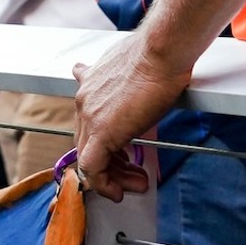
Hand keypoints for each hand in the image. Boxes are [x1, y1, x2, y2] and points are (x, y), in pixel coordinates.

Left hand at [73, 32, 192, 200]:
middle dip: (111, 163)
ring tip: (135, 182)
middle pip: (87, 144)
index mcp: (90, 85)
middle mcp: (84, 102)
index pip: (88, 124)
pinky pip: (93, 169)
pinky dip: (105, 184)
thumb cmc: (156, 55)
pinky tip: (119, 191)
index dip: (106, 144)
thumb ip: (123, 80)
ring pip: (90, 160)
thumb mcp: (132, 65)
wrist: (161, 53)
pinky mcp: (101, 134)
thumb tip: (135, 85)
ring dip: (113, 176)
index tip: (123, 156)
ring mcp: (90, 118)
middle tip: (133, 171)